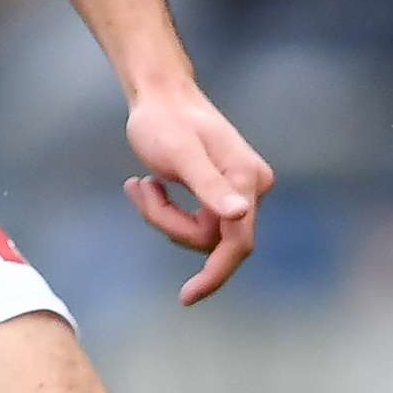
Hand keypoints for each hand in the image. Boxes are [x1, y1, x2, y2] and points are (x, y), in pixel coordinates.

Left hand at [121, 72, 274, 303]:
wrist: (159, 95)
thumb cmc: (165, 119)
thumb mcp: (180, 154)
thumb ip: (209, 186)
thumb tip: (241, 214)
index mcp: (247, 179)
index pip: (238, 243)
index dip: (214, 274)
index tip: (186, 298)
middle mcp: (250, 188)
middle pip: (211, 239)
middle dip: (170, 223)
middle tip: (142, 188)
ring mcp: (236, 192)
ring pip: (198, 232)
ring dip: (163, 214)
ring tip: (141, 183)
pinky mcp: (220, 194)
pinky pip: (192, 221)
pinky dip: (164, 209)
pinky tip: (144, 183)